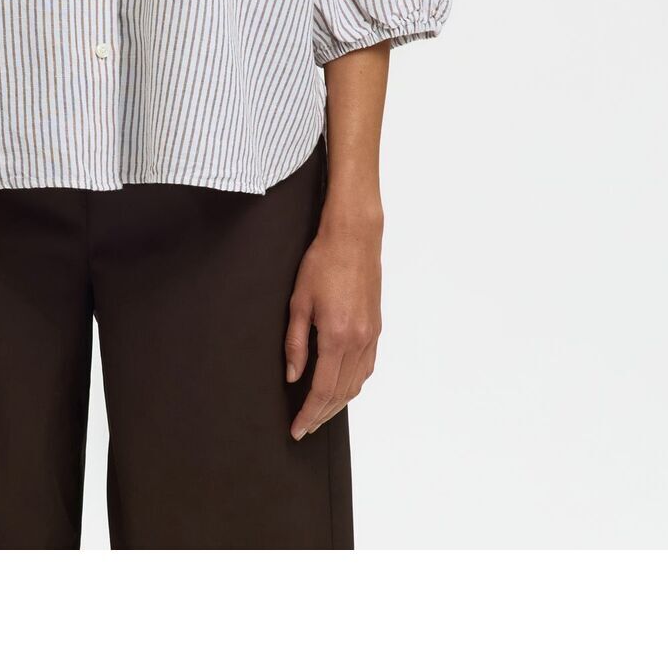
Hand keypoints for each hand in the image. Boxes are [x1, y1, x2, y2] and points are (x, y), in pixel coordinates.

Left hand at [284, 211, 382, 439]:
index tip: (296, 428)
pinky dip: (352, 385)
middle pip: (341, 394)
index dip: (308, 413)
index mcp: (337, 336)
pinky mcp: (375, 329)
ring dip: (338, 404)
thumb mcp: (299, 302)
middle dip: (321, 414)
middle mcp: (358, 341)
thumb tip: (292, 375)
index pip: (322, 390)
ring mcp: (370, 336)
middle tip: (304, 426)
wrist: (353, 239)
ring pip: (356, 385)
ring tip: (319, 413)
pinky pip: (366, 368)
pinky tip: (340, 388)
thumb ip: (295, 342)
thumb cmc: (323, 263)